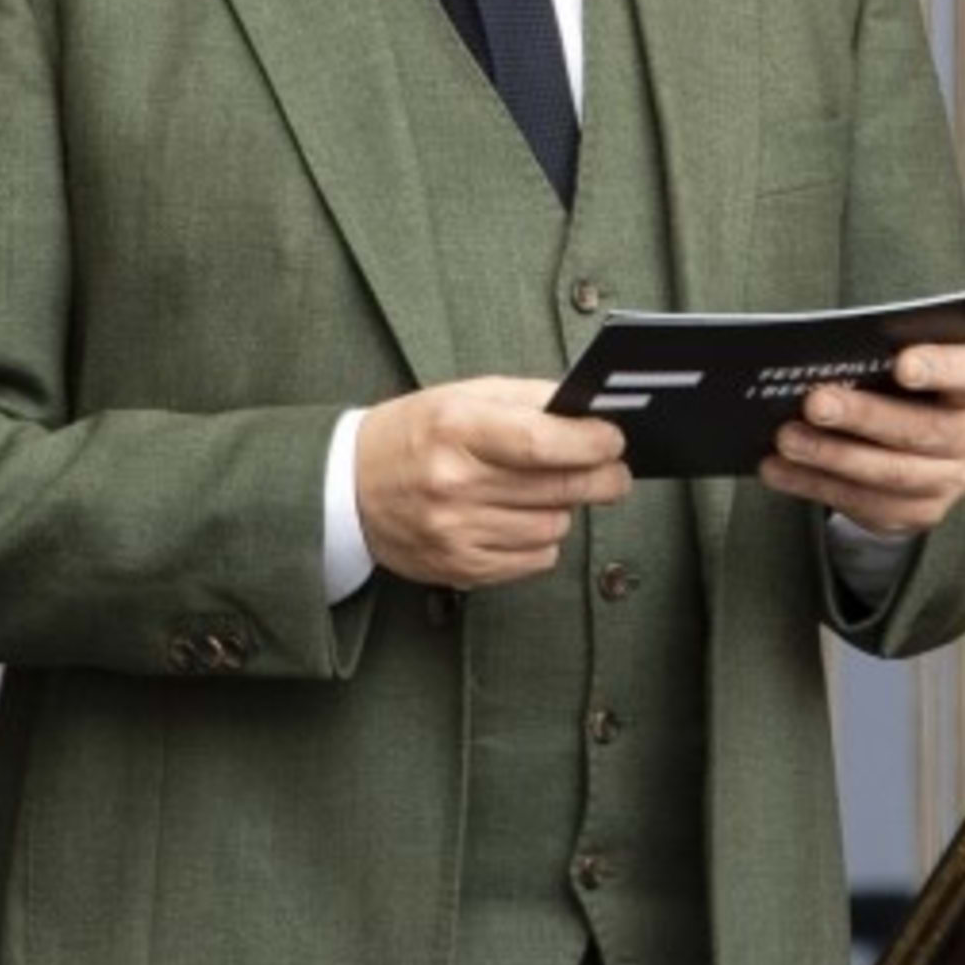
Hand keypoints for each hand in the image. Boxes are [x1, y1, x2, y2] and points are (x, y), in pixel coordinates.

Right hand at [355, 376, 630, 585]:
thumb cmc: (415, 434)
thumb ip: (529, 399)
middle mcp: (453, 483)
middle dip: (602, 477)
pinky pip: (535, 559)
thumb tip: (592, 413)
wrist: (348, 488)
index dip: (589, 442)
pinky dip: (541, 538)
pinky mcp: (460, 568)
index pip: (539, 441)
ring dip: (563, 508)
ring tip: (543, 490)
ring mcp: (455, 532)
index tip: (615, 439)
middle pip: (557, 487)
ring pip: (553, 526)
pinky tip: (520, 518)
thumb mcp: (462, 395)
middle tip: (617, 471)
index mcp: (455, 428)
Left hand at [758, 337, 964, 541]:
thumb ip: (875, 353)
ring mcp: (949, 480)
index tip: (902, 365)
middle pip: (921, 429)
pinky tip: (778, 469)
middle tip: (815, 404)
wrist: (916, 443)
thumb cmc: (898, 384)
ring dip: (832, 457)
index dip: (939, 368)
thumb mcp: (897, 360)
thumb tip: (814, 351)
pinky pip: (865, 504)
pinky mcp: (919, 513)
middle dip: (863, 416)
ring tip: (787, 439)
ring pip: (891, 474)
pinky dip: (815, 485)